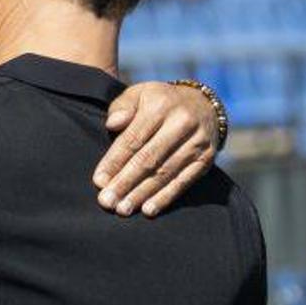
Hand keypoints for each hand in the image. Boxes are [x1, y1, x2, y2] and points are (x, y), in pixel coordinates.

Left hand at [91, 82, 217, 218]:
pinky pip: (184, 181)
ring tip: (123, 209)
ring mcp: (197, 142)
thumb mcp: (139, 94)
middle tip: (107, 201)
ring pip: (165, 173)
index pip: (133, 139)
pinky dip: (165, 197)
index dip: (114, 162)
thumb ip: (122, 107)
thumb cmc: (159, 103)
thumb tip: (113, 124)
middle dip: (125, 183)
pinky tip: (149, 210)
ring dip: (142, 194)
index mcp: (160, 105)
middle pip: (148, 159)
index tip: (99, 181)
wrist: (202, 104)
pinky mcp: (207, 159)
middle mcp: (182, 122)